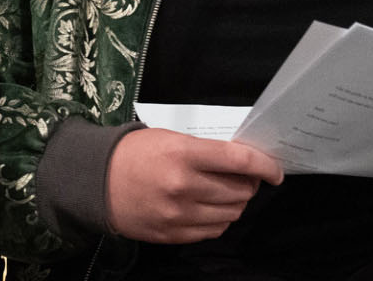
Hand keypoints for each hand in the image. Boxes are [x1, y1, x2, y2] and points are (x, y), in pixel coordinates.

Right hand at [106, 129, 283, 243]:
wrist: (95, 181)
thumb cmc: (137, 153)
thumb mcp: (173, 139)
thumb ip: (208, 151)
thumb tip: (244, 163)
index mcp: (184, 154)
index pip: (240, 161)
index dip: (266, 166)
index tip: (276, 171)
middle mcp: (183, 186)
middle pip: (239, 190)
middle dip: (250, 184)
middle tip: (245, 178)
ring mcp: (176, 214)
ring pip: (230, 213)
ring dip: (237, 203)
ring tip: (228, 193)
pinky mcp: (170, 234)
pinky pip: (212, 231)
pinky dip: (220, 220)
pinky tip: (212, 209)